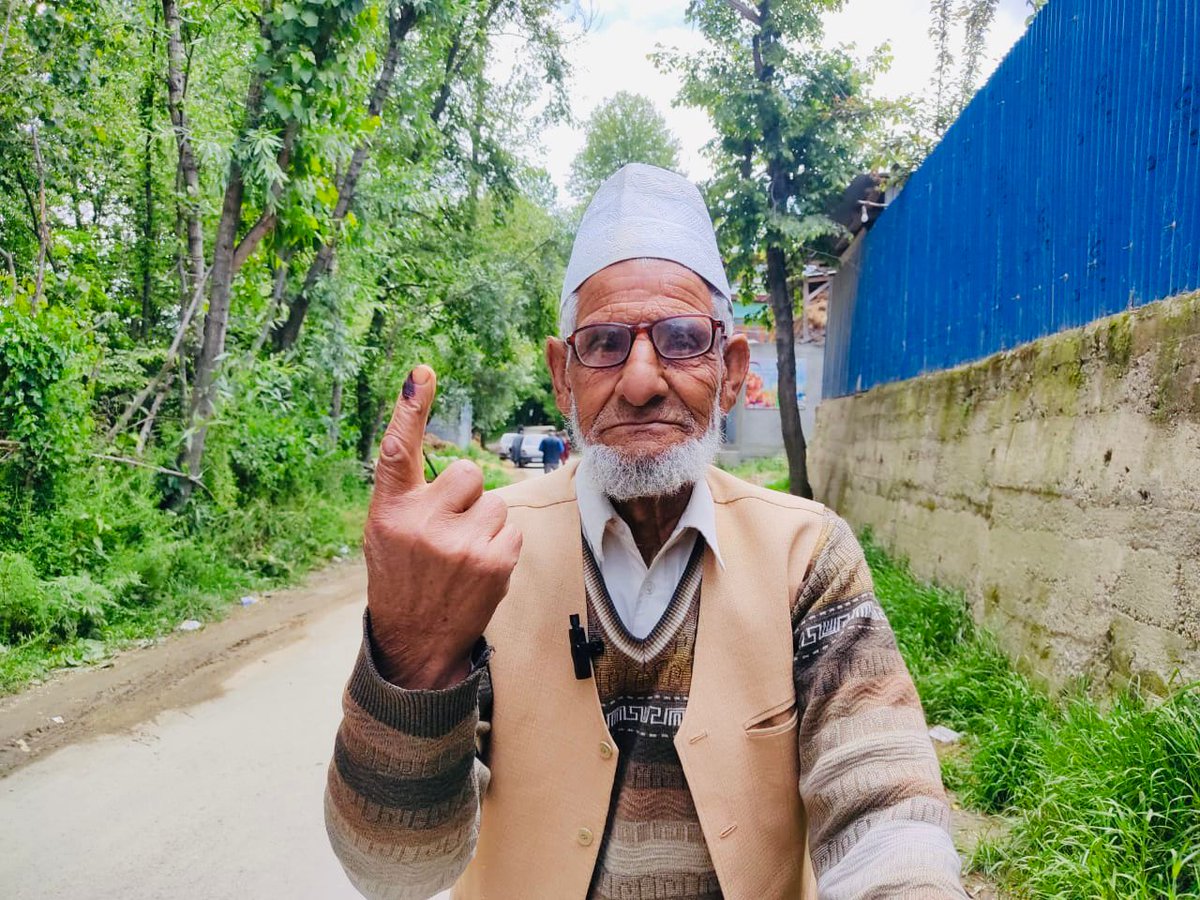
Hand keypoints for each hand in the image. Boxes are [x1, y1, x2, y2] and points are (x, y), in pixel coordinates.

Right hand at [364, 365, 521, 688]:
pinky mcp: (493, 562)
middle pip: (466, 472)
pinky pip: (511, 530)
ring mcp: (459, 544)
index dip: (410, 408)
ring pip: (493, 502)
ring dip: (484, 524)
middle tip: (447, 531)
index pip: (397, 450)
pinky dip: (500, 546)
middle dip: (464, 496)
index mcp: (389, 511)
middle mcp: (422, 523)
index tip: (421, 373)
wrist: (416, 642)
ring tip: (461, 556)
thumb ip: (407, 494)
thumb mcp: (385, 533)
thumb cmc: (402, 578)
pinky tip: (477, 569)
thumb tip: (435, 448)